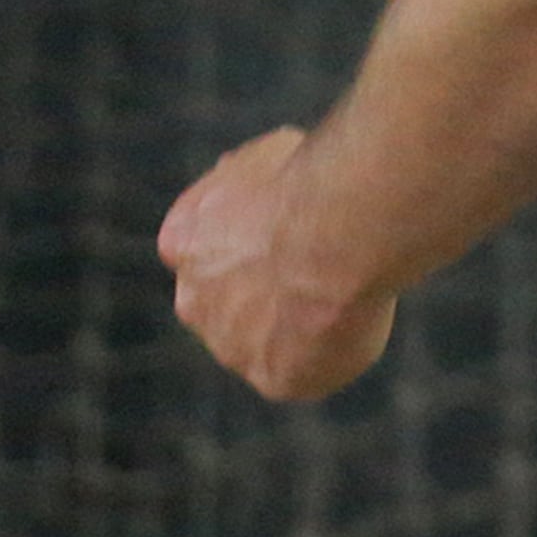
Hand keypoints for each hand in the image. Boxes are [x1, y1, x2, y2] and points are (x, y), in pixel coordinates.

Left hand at [156, 126, 399, 401]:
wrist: (332, 232)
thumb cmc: (307, 182)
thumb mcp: (265, 157)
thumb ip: (249, 183)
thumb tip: (249, 183)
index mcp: (183, 240)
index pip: (202, 251)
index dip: (246, 245)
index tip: (284, 236)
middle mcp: (193, 299)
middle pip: (226, 303)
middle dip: (261, 291)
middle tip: (315, 269)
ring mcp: (231, 346)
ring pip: (262, 341)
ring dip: (294, 324)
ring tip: (344, 292)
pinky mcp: (274, 379)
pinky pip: (302, 370)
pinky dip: (327, 352)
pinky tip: (353, 321)